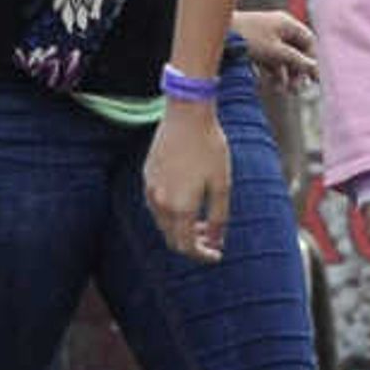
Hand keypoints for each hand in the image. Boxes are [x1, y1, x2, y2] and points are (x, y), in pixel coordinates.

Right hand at [143, 104, 233, 261]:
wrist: (187, 114)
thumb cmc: (210, 147)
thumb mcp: (222, 184)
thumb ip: (219, 217)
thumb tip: (217, 241)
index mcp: (180, 207)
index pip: (187, 247)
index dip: (202, 255)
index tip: (217, 255)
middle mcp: (160, 203)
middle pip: (173, 239)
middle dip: (193, 244)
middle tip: (213, 239)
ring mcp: (151, 189)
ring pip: (164, 223)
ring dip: (182, 229)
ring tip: (203, 221)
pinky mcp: (147, 176)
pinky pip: (157, 206)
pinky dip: (172, 213)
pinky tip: (188, 202)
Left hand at [228, 7, 316, 88]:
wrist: (215, 32)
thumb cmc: (247, 38)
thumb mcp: (275, 52)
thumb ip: (296, 60)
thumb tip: (314, 68)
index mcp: (287, 24)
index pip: (308, 42)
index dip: (312, 60)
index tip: (313, 80)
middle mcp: (278, 28)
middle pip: (295, 52)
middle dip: (296, 72)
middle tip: (295, 91)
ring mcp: (265, 37)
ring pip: (281, 58)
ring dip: (283, 75)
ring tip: (280, 91)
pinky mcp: (253, 45)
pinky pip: (268, 60)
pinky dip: (270, 72)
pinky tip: (267, 85)